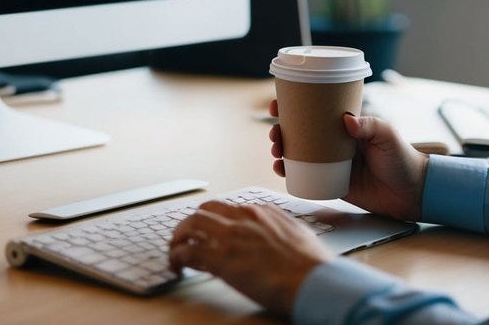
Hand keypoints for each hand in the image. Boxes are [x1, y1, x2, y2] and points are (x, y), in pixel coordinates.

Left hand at [168, 199, 330, 315]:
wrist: (314, 279)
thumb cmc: (313, 265)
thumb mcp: (299, 236)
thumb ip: (282, 232)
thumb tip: (278, 239)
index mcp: (263, 212)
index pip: (229, 209)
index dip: (217, 221)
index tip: (212, 232)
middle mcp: (244, 218)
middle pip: (206, 210)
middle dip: (193, 223)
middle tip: (186, 237)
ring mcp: (231, 236)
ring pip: (191, 224)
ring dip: (179, 237)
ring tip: (175, 250)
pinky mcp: (221, 258)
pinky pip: (188, 251)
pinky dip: (177, 257)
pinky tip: (176, 266)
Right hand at [269, 99, 428, 221]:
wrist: (412, 192)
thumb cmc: (403, 158)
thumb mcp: (387, 135)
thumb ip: (368, 126)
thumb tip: (346, 120)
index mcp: (345, 126)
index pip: (315, 112)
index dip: (294, 107)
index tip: (277, 104)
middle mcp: (334, 142)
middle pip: (300, 132)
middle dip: (280, 130)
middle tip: (275, 133)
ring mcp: (331, 162)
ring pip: (298, 153)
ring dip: (281, 150)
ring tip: (276, 151)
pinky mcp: (332, 182)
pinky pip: (305, 176)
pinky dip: (289, 173)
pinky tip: (280, 169)